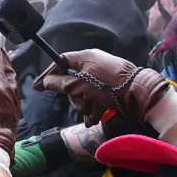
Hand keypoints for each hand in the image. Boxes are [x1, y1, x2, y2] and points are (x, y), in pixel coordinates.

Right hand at [33, 48, 170, 125]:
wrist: (139, 94)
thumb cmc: (108, 86)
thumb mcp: (80, 85)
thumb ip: (60, 83)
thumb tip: (45, 82)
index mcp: (85, 58)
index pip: (60, 62)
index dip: (48, 74)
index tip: (38, 87)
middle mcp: (92, 66)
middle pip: (71, 82)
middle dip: (74, 97)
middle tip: (80, 102)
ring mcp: (102, 79)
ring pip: (82, 94)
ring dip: (85, 106)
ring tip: (93, 112)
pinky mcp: (109, 91)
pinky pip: (94, 101)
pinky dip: (94, 110)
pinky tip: (96, 118)